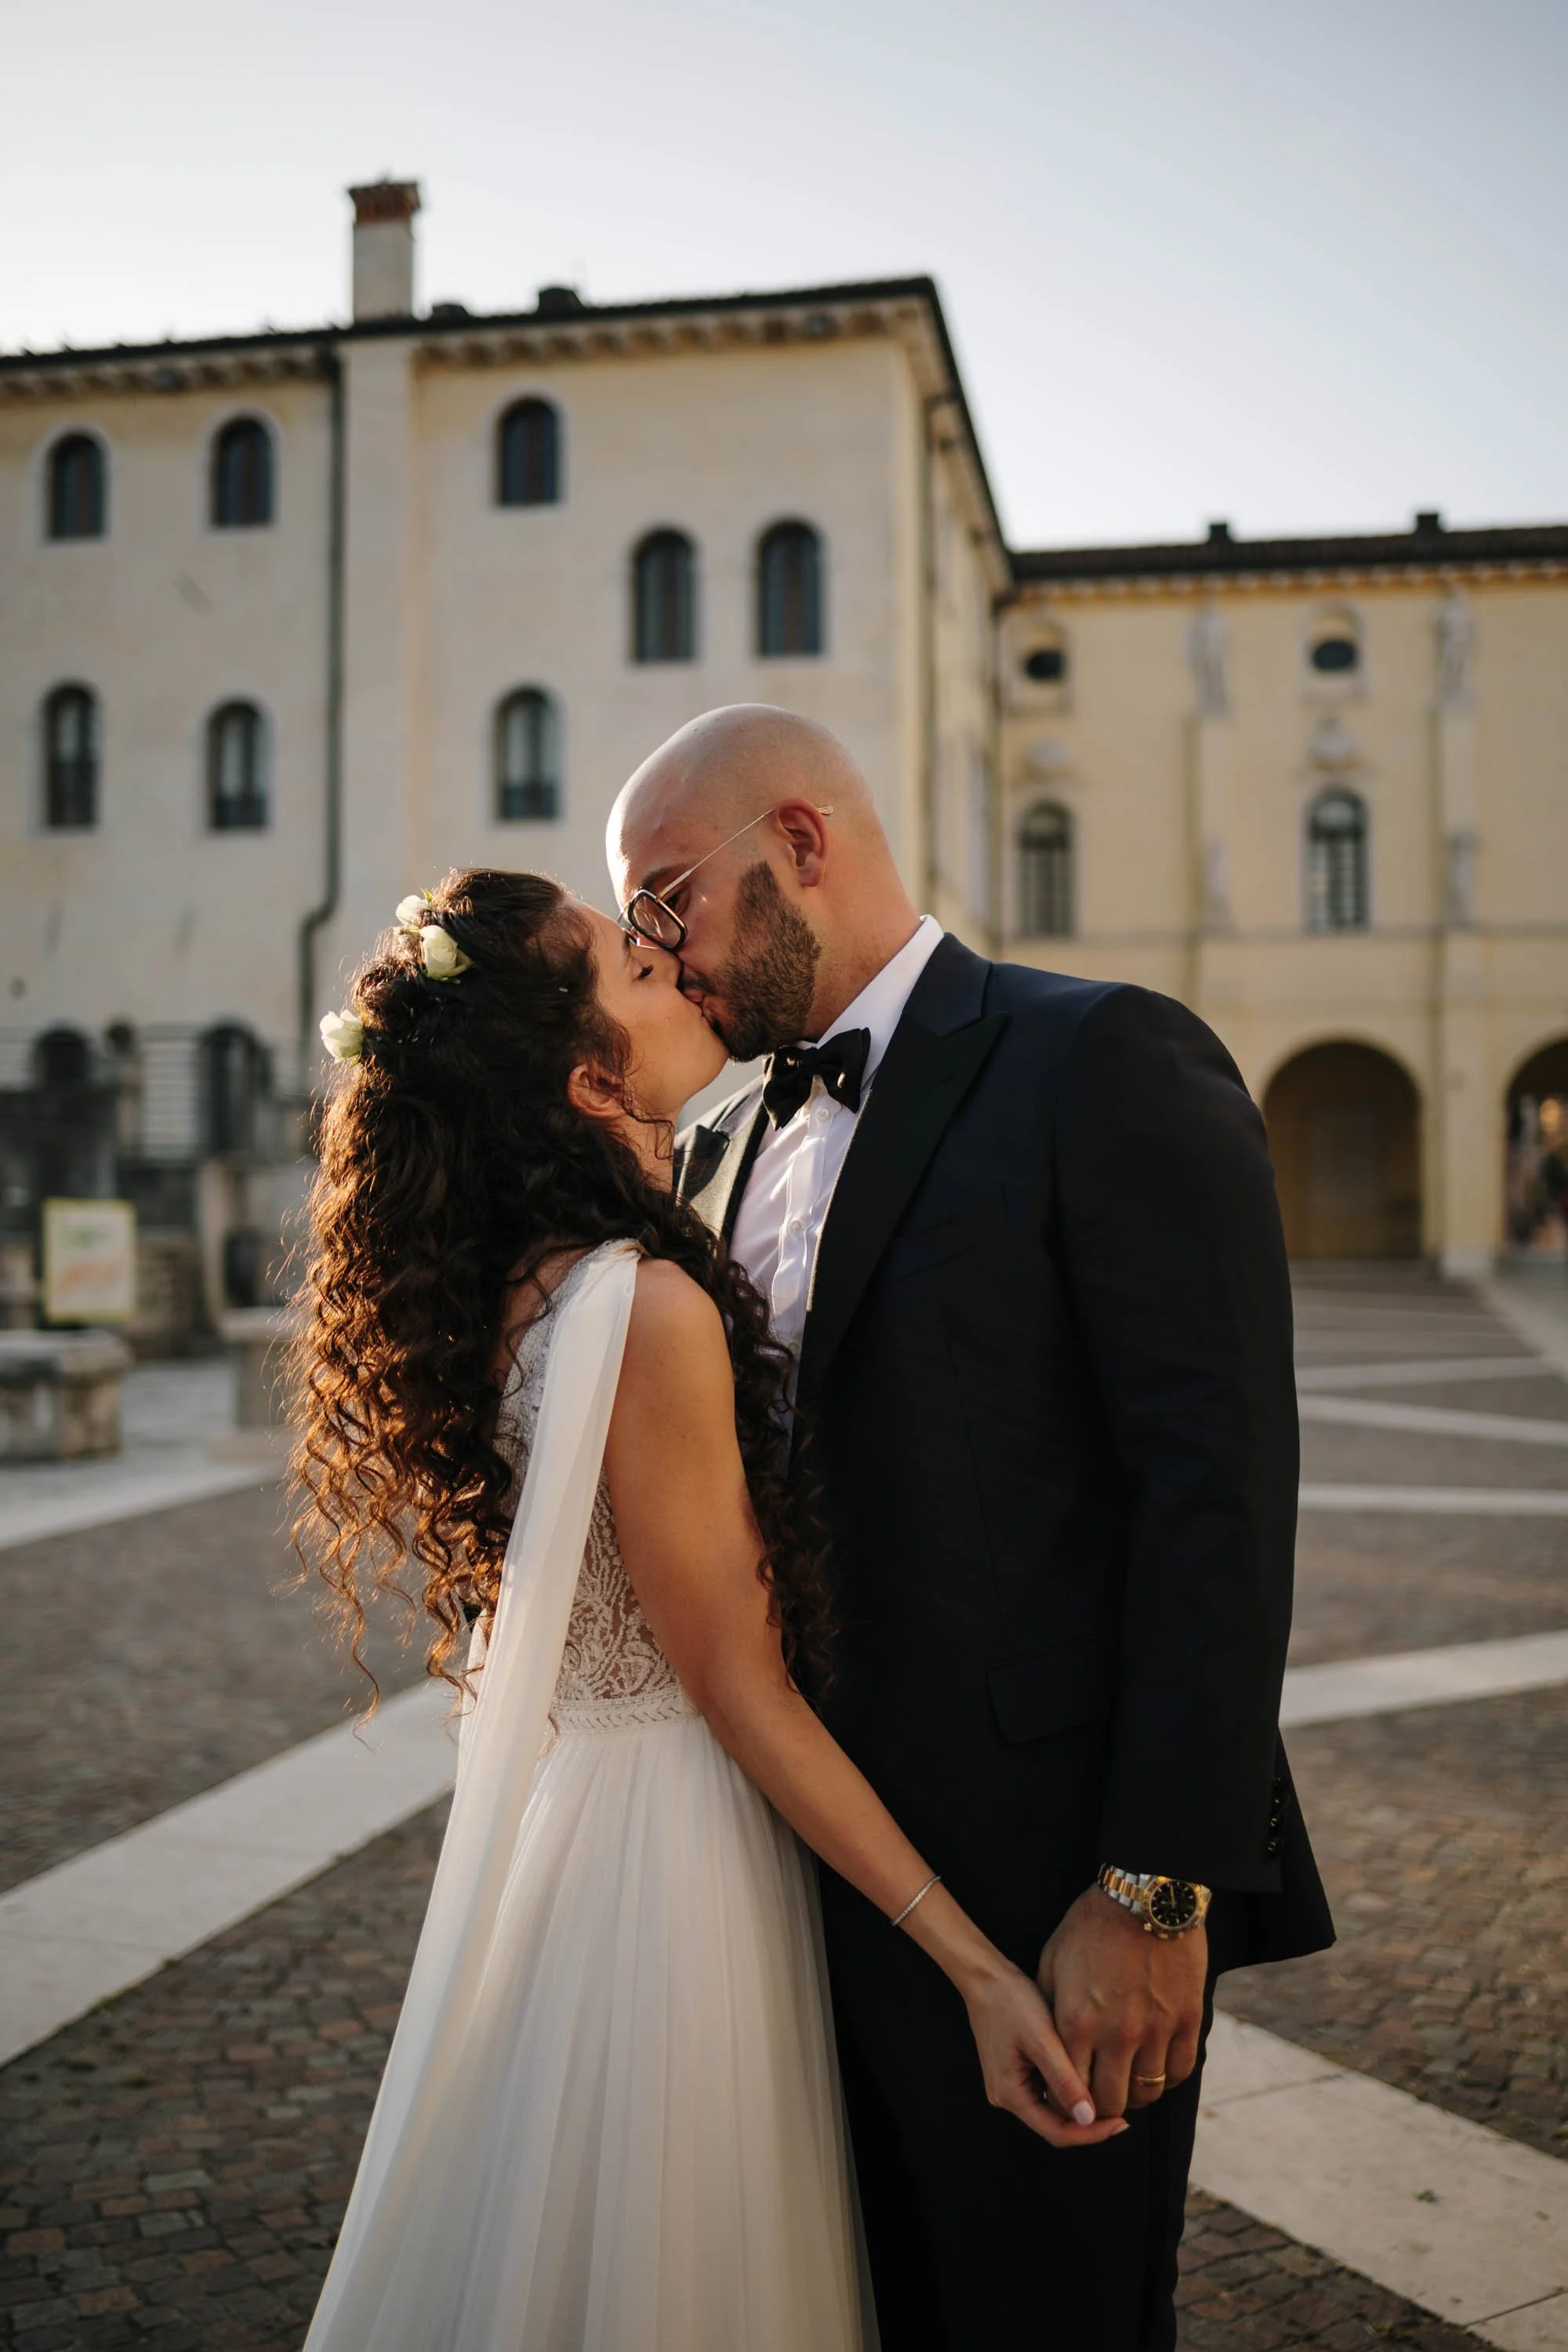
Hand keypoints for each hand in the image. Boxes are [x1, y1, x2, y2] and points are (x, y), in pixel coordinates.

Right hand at [961, 1958, 1130, 2148]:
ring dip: (1077, 2105)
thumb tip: (1088, 2118)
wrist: (986, 1977)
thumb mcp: (1042, 2039)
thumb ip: (1064, 2080)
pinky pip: (1045, 2090)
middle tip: (1119, 2113)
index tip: (1120, 2124)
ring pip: (1051, 2108)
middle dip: (1087, 2122)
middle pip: (1053, 2124)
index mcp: (1010, 2094)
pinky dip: (1066, 2089)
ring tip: (1105, 2094)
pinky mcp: (1015, 2072)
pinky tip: (1084, 2076)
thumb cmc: (1010, 2001)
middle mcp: (1006, 2097)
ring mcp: (1009, 2085)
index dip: (1091, 2133)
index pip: (1056, 2132)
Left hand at [1036, 1887, 1205, 2117]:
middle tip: (1099, 2096)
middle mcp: (1117, 2034)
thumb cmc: (1092, 1926)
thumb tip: (1051, 2050)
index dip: (1067, 2101)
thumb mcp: (1053, 1962)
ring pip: (1146, 2092)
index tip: (1069, 2098)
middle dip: (1100, 2106)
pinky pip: (1178, 2072)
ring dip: (1135, 2094)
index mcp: (1076, 2021)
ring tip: (1127, 2083)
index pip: (1069, 2088)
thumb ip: (1052, 2010)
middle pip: (1110, 2101)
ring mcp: (1155, 2030)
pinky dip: (1166, 2078)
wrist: (1144, 1896)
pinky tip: (1155, 2067)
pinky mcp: (1187, 2021)